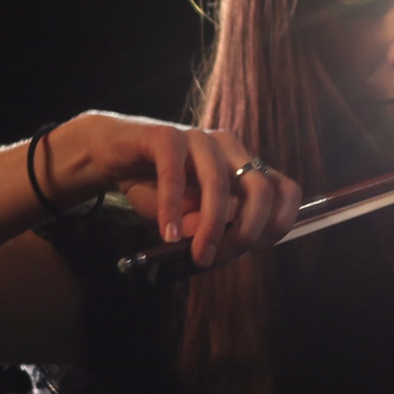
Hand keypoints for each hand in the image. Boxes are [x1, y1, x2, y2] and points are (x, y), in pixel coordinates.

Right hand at [42, 111, 305, 269]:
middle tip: (225, 257)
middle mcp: (227, 147)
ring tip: (198, 256)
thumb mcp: (184, 216)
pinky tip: (168, 234)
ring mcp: (197, 137)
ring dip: (211, 227)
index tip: (256, 249)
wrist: (109, 154)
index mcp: (241, 164)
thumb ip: (204, 228)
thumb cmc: (153, 186)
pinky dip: (172, 209)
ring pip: (218, 184)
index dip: (279, 222)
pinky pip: (174, 174)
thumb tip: (215, 240)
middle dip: (249, 229)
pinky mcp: (164, 135)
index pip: (284, 188)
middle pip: (260, 187)